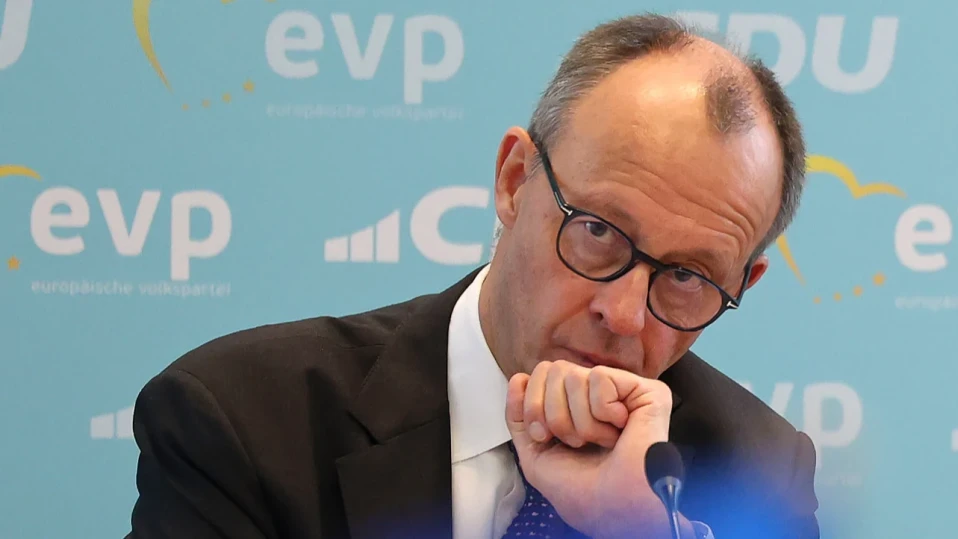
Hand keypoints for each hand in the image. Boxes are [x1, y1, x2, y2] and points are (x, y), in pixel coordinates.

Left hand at [505, 360, 681, 538]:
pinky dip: (602, 411)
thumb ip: (520, 417)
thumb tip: (518, 378)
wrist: (616, 508)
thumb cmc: (583, 492)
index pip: (541, 374)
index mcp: (574, 407)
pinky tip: (620, 430)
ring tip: (601, 442)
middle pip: (553, 369)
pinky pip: (599, 377)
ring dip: (580, 421)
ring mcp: (623, 391)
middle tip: (575, 442)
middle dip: (553, 413)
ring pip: (574, 375)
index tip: (544, 437)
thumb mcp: (536, 455)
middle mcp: (597, 395)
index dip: (532, 405)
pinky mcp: (646, 390)